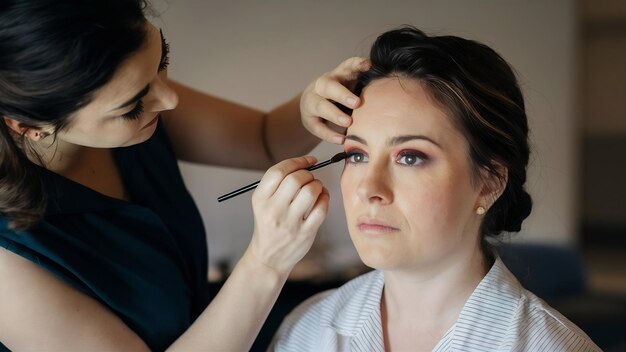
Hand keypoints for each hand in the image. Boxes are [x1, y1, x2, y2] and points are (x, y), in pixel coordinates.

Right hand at [246, 156, 329, 275]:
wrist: (268, 258)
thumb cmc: (269, 225)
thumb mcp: (263, 203)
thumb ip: (279, 184)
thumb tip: (305, 163)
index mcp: (260, 199)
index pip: (278, 171)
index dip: (297, 161)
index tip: (308, 161)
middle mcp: (273, 210)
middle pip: (295, 179)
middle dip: (308, 174)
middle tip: (310, 178)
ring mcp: (290, 223)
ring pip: (310, 191)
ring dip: (317, 185)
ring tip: (316, 188)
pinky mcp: (305, 233)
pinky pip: (321, 208)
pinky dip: (325, 198)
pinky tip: (322, 198)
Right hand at [300, 57, 370, 143]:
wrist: (310, 105)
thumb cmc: (338, 96)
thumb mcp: (349, 87)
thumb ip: (364, 86)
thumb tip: (388, 87)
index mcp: (337, 75)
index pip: (346, 66)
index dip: (356, 64)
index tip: (369, 65)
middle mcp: (322, 85)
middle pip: (328, 86)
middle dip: (342, 94)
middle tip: (357, 103)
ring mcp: (312, 101)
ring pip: (320, 106)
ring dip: (334, 114)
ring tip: (348, 123)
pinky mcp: (309, 119)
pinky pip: (317, 127)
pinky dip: (329, 134)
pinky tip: (341, 140)